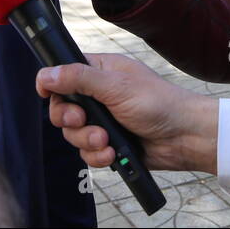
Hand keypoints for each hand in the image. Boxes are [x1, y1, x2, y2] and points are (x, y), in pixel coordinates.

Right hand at [36, 53, 218, 173]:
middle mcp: (98, 95)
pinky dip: (97, 156)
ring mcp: (103, 120)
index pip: (63, 74)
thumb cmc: (158, 103)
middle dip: (70, 120)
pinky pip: (87, 153)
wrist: (183, 137)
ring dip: (87, 140)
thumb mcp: (116, 86)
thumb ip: (79, 78)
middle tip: (82, 120)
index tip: (46, 95)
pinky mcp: (108, 143)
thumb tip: (46, 74)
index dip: (52, 85)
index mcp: (100, 71)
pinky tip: (113, 154)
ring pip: (73, 134)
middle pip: (63, 108)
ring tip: (106, 141)